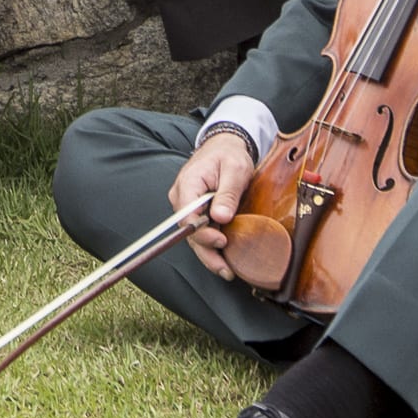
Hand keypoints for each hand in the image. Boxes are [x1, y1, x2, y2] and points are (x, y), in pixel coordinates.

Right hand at [172, 128, 257, 276]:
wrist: (225, 146)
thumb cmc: (229, 154)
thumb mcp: (235, 169)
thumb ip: (228, 193)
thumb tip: (221, 217)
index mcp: (188, 184)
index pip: (187, 215)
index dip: (202, 232)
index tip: (221, 240)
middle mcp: (182, 197)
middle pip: (189, 231)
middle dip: (207, 252)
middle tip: (226, 269)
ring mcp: (188, 206)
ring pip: (194, 236)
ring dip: (209, 254)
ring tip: (227, 271)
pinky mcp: (196, 212)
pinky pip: (201, 232)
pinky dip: (212, 246)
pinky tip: (225, 259)